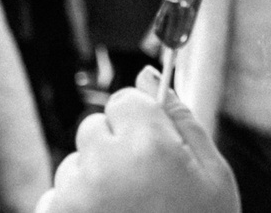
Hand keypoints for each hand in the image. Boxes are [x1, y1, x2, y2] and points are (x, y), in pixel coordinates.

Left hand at [41, 72, 237, 212]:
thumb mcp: (213, 176)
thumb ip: (182, 117)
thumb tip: (150, 72)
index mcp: (147, 143)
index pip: (125, 100)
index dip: (143, 125)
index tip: (155, 151)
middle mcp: (104, 162)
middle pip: (95, 128)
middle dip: (114, 150)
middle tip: (142, 189)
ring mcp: (74, 194)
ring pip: (75, 164)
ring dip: (93, 182)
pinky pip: (57, 197)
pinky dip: (75, 210)